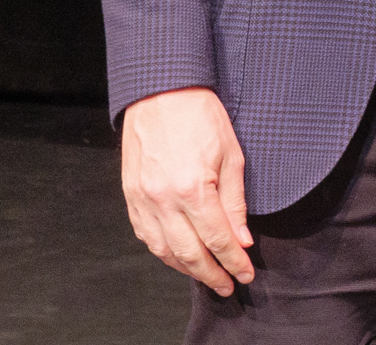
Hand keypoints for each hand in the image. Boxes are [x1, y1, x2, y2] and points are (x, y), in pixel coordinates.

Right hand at [121, 86, 254, 295]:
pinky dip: (163, 252)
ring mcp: (143, 199)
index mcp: (193, 188)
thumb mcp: (231, 155)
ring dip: (186, 269)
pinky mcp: (130, 196)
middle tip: (227, 285)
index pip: (218, 239)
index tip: (245, 274)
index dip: (234, 262)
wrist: (161, 90)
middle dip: (212, 274)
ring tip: (206, 275)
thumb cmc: (200, 115)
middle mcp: (164, 199)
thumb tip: (241, 240)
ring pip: (164, 251)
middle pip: (190, 253)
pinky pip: (145, 236)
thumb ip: (235, 202)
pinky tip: (178, 256)